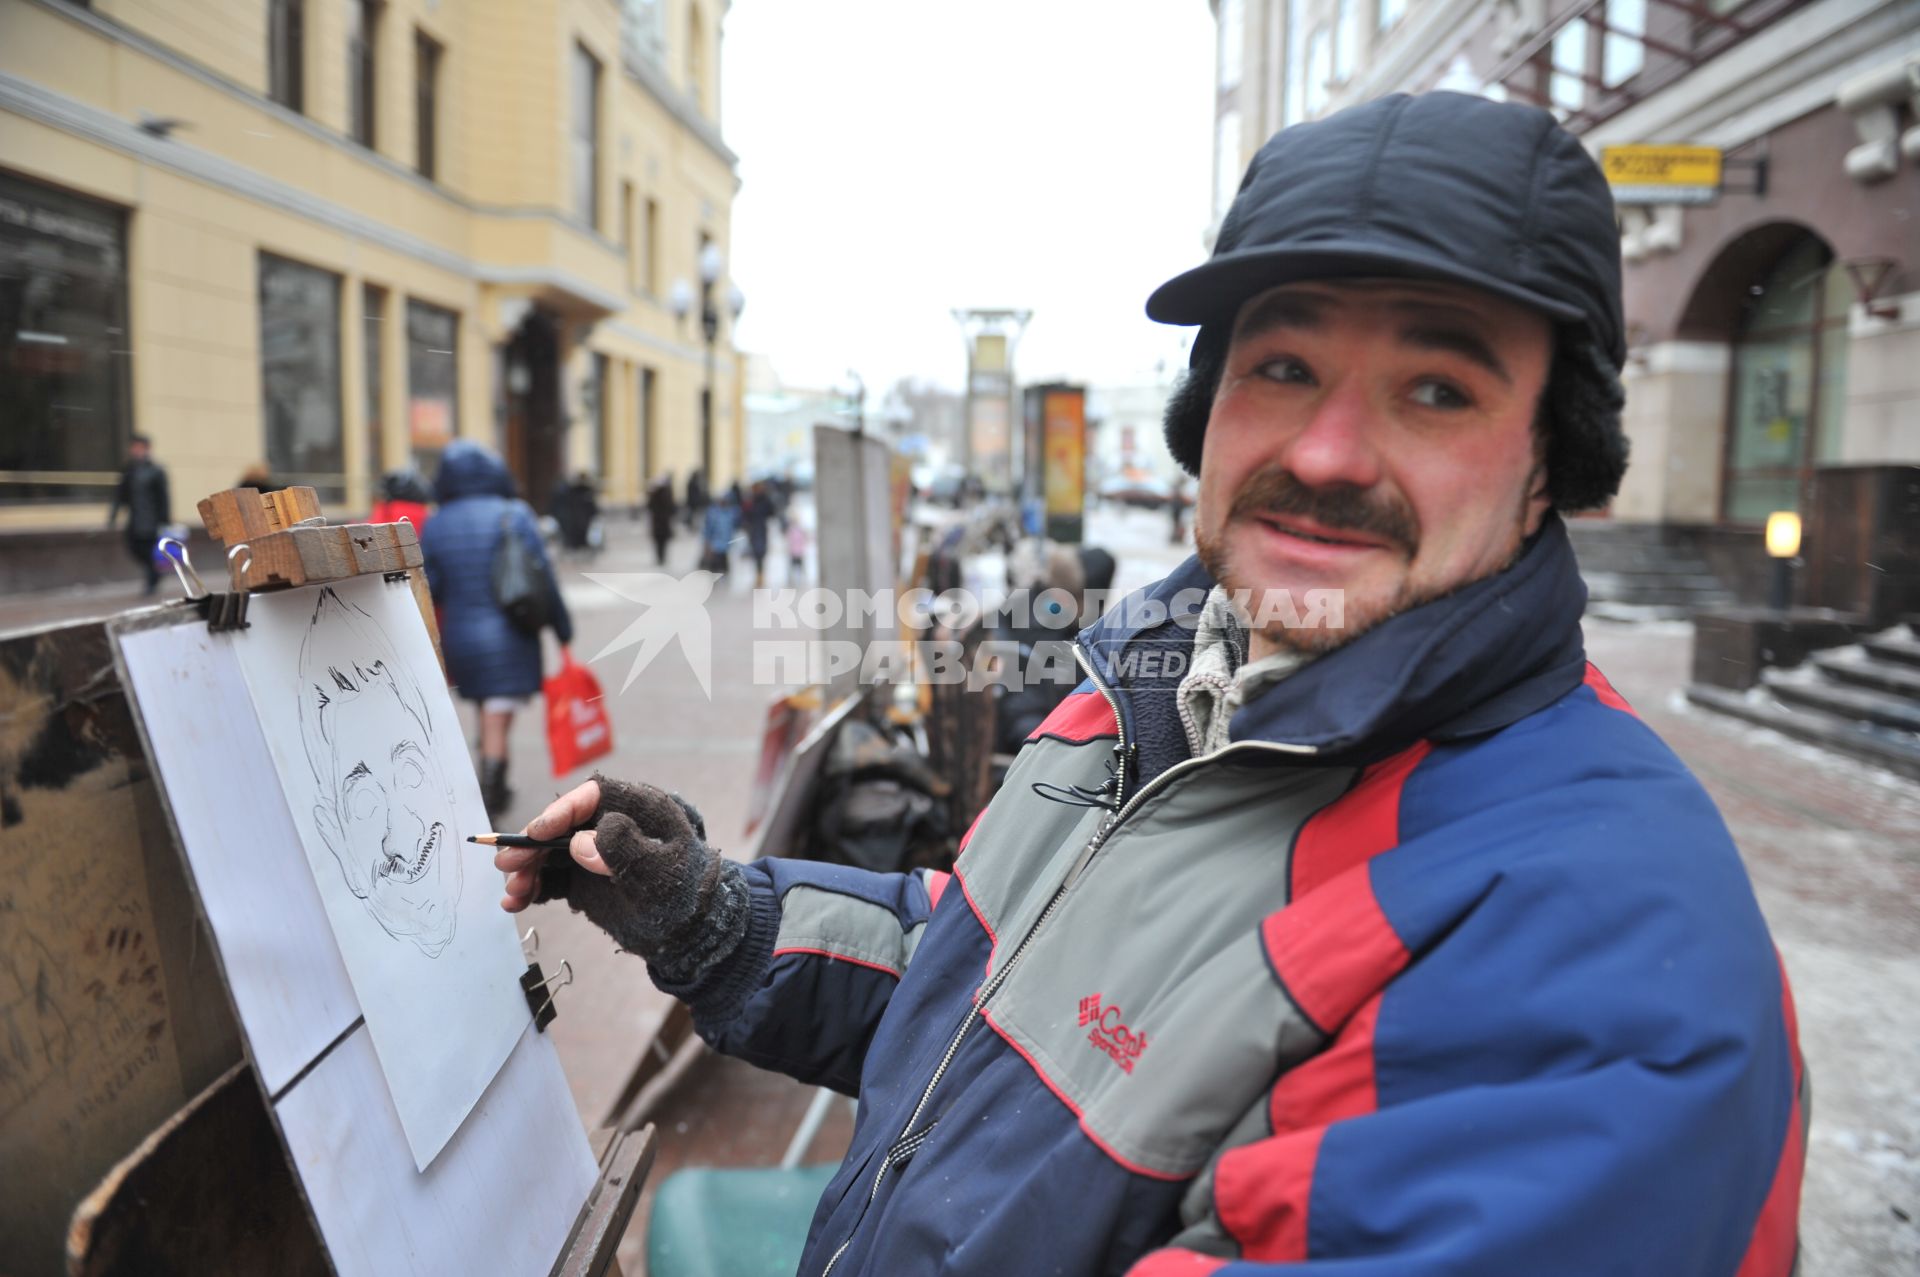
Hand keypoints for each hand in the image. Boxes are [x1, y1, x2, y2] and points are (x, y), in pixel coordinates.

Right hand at [493, 774, 734, 974]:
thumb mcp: (661, 871)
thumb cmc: (687, 893)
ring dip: (528, 871)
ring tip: (512, 894)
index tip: (536, 834)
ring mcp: (595, 853)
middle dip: (532, 846)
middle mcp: (610, 826)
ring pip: (551, 854)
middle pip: (562, 827)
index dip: (560, 813)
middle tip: (508, 866)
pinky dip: (533, 888)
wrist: (693, 930)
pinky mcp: (584, 879)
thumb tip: (581, 842)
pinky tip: (516, 902)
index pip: (592, 798)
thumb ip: (624, 851)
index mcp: (637, 809)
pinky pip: (553, 879)